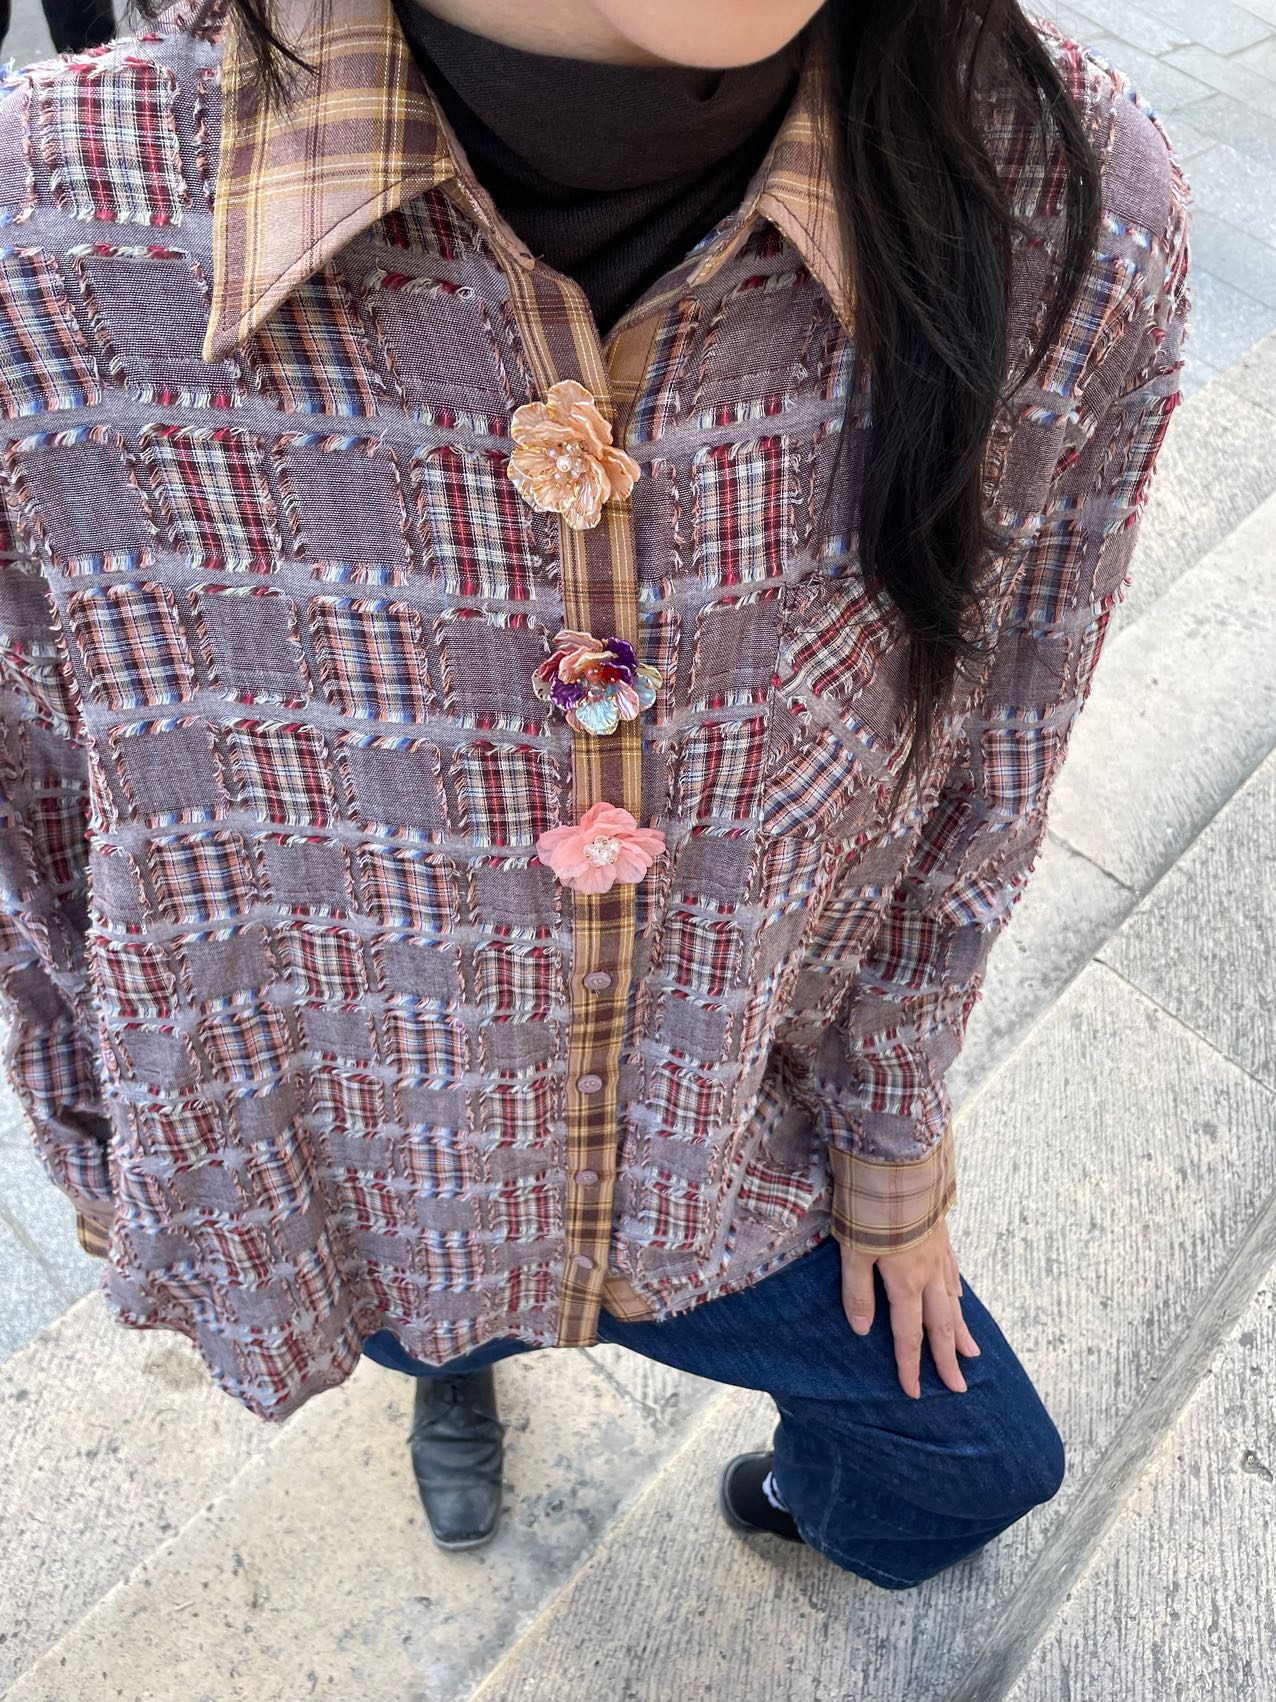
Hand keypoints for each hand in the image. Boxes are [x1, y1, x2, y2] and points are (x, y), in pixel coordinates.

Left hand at [838, 1220, 979, 1398]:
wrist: (899, 1163)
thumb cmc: (871, 1208)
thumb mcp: (853, 1252)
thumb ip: (858, 1292)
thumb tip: (862, 1331)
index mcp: (906, 1283)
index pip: (909, 1335)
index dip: (910, 1366)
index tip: (915, 1393)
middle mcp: (928, 1273)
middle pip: (941, 1325)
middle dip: (947, 1359)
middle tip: (959, 1388)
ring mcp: (939, 1254)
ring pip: (954, 1301)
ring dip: (961, 1331)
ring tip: (972, 1354)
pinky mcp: (941, 1235)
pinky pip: (954, 1273)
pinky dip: (958, 1292)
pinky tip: (960, 1298)